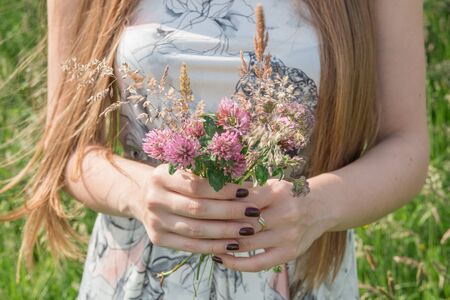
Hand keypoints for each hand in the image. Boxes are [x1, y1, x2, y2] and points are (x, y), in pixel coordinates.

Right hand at [130, 164, 258, 253]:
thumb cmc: (174, 180)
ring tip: (248, 229)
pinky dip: (213, 246)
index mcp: (161, 176)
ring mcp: (155, 221)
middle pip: (198, 209)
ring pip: (196, 230)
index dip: (223, 190)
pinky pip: (190, 246)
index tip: (246, 191)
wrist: (142, 196)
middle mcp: (154, 199)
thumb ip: (207, 175)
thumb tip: (246, 185)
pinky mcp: (158, 239)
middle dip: (230, 211)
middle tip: (253, 212)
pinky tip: (232, 244)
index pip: (197, 186)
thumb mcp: (183, 170)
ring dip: (225, 231)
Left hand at [213, 178, 336, 271]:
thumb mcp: (271, 184)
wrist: (321, 206)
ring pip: (247, 244)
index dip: (221, 205)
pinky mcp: (290, 253)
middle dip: (218, 226)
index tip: (201, 205)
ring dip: (223, 244)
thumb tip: (213, 190)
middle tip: (197, 226)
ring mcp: (289, 236)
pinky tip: (222, 258)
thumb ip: (247, 189)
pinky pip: (258, 264)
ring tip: (205, 242)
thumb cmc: (288, 194)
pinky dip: (237, 264)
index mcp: (278, 193)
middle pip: (243, 224)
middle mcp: (286, 214)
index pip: (242, 201)